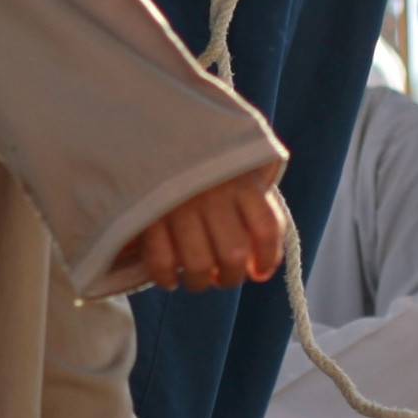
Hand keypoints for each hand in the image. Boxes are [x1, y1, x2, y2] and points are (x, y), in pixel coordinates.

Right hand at [121, 161, 285, 293]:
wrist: (158, 135)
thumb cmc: (208, 170)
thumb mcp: (241, 177)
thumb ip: (257, 215)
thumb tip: (259, 270)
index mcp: (242, 183)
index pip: (266, 230)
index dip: (268, 259)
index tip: (259, 272)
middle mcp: (213, 194)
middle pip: (233, 254)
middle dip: (231, 278)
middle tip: (224, 278)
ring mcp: (178, 205)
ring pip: (197, 264)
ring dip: (200, 282)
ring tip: (199, 280)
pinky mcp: (148, 215)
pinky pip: (160, 260)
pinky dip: (166, 278)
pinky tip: (171, 279)